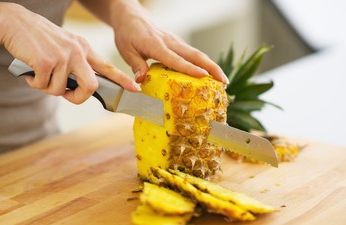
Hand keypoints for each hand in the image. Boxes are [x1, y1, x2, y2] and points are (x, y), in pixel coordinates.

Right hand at [0, 3, 139, 103]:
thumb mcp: (64, 46)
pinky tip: (29, 71)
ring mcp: (63, 56)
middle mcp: (77, 52)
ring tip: (38, 74)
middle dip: (78, 98)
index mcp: (83, 48)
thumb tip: (76, 89)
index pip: (107, 67)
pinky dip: (33, 83)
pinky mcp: (46, 62)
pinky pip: (43, 86)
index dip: (122, 80)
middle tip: (66, 95)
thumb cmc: (39, 39)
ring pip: (61, 90)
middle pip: (91, 86)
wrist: (14, 23)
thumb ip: (75, 65)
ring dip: (46, 87)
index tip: (135, 89)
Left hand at [112, 5, 228, 83]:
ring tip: (223, 81)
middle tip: (224, 82)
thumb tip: (141, 80)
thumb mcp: (126, 51)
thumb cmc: (127, 34)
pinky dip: (203, 64)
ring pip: (197, 54)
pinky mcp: (177, 43)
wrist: (131, 16)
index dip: (189, 68)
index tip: (203, 76)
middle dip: (211, 68)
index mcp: (156, 45)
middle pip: (195, 55)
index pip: (175, 59)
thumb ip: (136, 65)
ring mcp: (175, 42)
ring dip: (211, 66)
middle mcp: (170, 42)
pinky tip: (209, 74)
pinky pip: (192, 54)